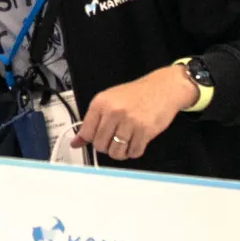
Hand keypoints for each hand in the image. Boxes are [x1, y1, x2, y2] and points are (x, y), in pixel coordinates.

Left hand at [72, 65, 198, 161]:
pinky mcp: (145, 131)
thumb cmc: (136, 94)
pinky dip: (134, 151)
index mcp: (101, 103)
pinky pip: (134, 152)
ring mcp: (129, 122)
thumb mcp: (109, 100)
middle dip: (107, 147)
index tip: (96, 140)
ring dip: (120, 152)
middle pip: (100, 145)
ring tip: (125, 142)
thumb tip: (76, 142)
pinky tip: (136, 141)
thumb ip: (92, 121)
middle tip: (115, 139)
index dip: (91, 140)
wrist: (163, 88)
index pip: (86, 133)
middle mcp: (114, 112)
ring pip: (116, 152)